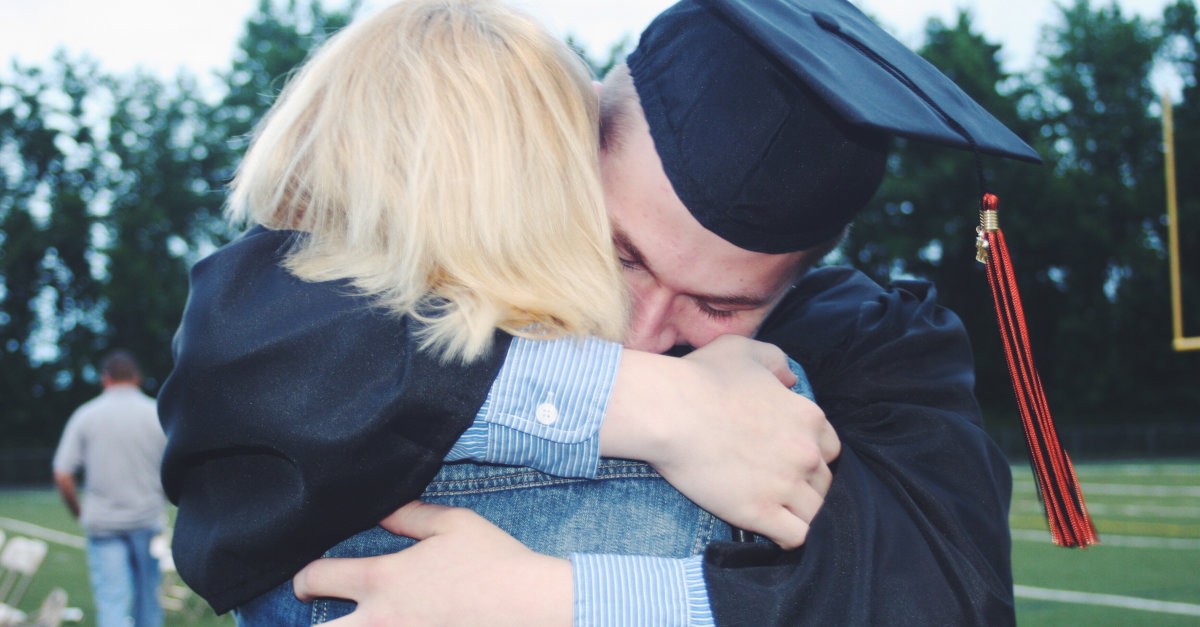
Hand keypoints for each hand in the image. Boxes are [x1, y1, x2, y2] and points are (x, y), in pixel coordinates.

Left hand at [293, 501, 571, 625]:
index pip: (315, 578)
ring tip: (358, 625)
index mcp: (382, 581)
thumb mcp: (452, 523)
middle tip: (326, 617)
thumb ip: (409, 514)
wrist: (531, 608)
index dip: (304, 576)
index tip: (309, 579)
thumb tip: (380, 510)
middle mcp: (379, 622)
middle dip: (314, 622)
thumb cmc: (494, 563)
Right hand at [601, 335, 839, 548]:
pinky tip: (772, 528)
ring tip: (776, 510)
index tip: (788, 457)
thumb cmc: (702, 377)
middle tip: (776, 483)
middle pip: (825, 482)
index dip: (811, 454)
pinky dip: (789, 536)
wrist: (669, 412)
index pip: (830, 448)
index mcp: (808, 416)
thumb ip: (776, 362)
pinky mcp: (760, 513)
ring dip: (800, 512)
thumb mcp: (744, 351)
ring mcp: (785, 485)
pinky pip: (796, 536)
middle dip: (806, 484)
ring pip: (816, 512)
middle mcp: (805, 453)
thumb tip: (790, 379)